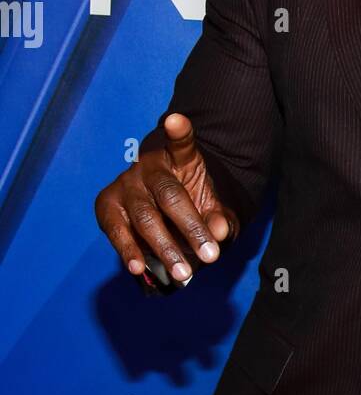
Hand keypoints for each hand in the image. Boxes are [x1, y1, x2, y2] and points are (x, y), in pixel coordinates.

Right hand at [94, 113, 237, 285]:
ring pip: (144, 217)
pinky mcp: (106, 204)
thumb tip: (219, 232)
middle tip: (210, 257)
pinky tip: (139, 267)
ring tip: (183, 273)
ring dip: (164, 248)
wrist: (162, 209)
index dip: (179, 131)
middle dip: (191, 228)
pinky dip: (128, 250)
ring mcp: (125, 184)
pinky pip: (117, 229)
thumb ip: (219, 218)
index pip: (181, 142)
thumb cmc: (192, 205)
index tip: (176, 121)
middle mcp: (149, 167)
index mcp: (180, 158)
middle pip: (170, 195)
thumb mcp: (212, 209)